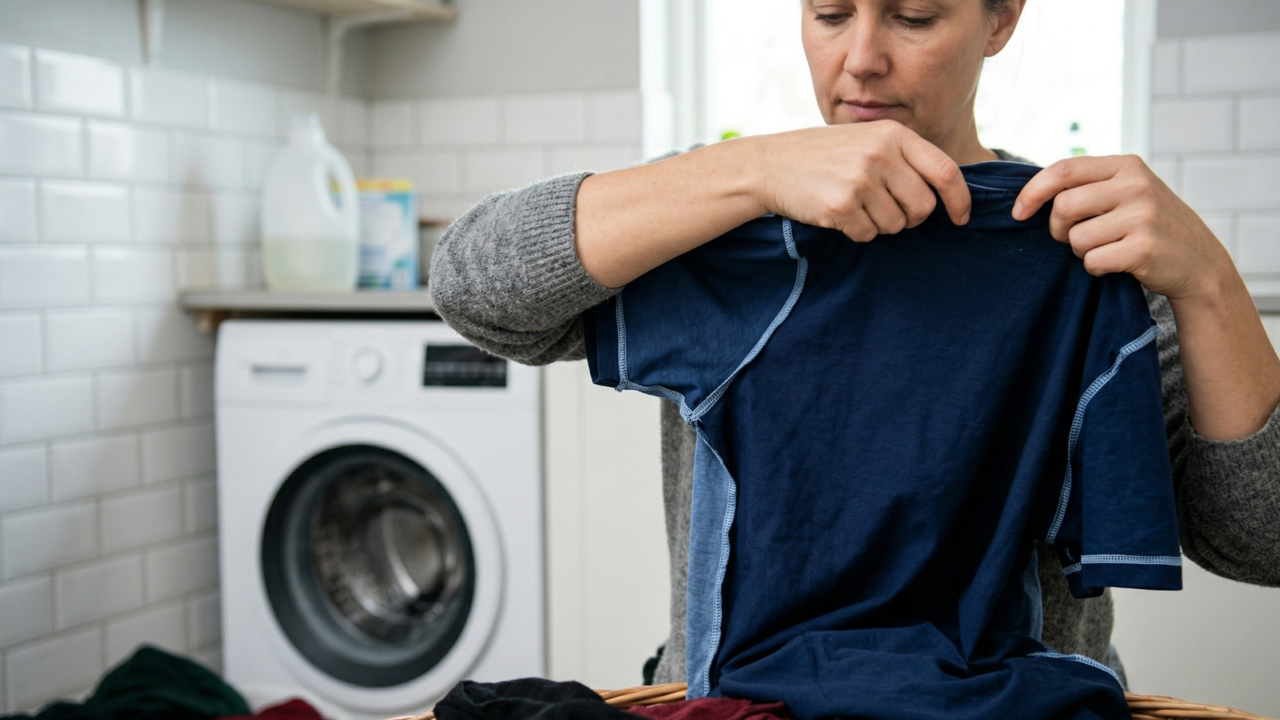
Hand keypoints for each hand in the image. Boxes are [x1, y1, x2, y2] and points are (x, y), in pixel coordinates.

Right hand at [753, 120, 971, 241]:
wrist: (770, 164)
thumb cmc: (823, 155)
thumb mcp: (867, 140)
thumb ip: (904, 158)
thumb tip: (944, 195)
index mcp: (894, 134)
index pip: (946, 172)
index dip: (960, 200)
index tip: (961, 218)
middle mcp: (881, 155)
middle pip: (923, 206)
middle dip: (910, 217)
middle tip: (887, 210)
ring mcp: (860, 180)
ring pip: (896, 224)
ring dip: (879, 224)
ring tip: (855, 205)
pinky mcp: (841, 206)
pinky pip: (868, 234)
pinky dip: (856, 231)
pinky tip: (838, 212)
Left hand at [1013, 155, 1233, 301]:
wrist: (1199, 262)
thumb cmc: (1149, 226)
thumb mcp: (1127, 192)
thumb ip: (1089, 185)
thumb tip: (1029, 195)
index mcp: (1127, 166)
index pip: (1064, 170)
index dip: (1033, 192)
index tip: (1018, 213)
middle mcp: (1136, 185)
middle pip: (1063, 206)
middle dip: (1059, 230)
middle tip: (1077, 238)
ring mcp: (1142, 216)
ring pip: (1076, 238)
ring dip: (1082, 252)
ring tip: (1107, 249)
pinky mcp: (1144, 248)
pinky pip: (1093, 261)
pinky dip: (1096, 268)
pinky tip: (1118, 264)